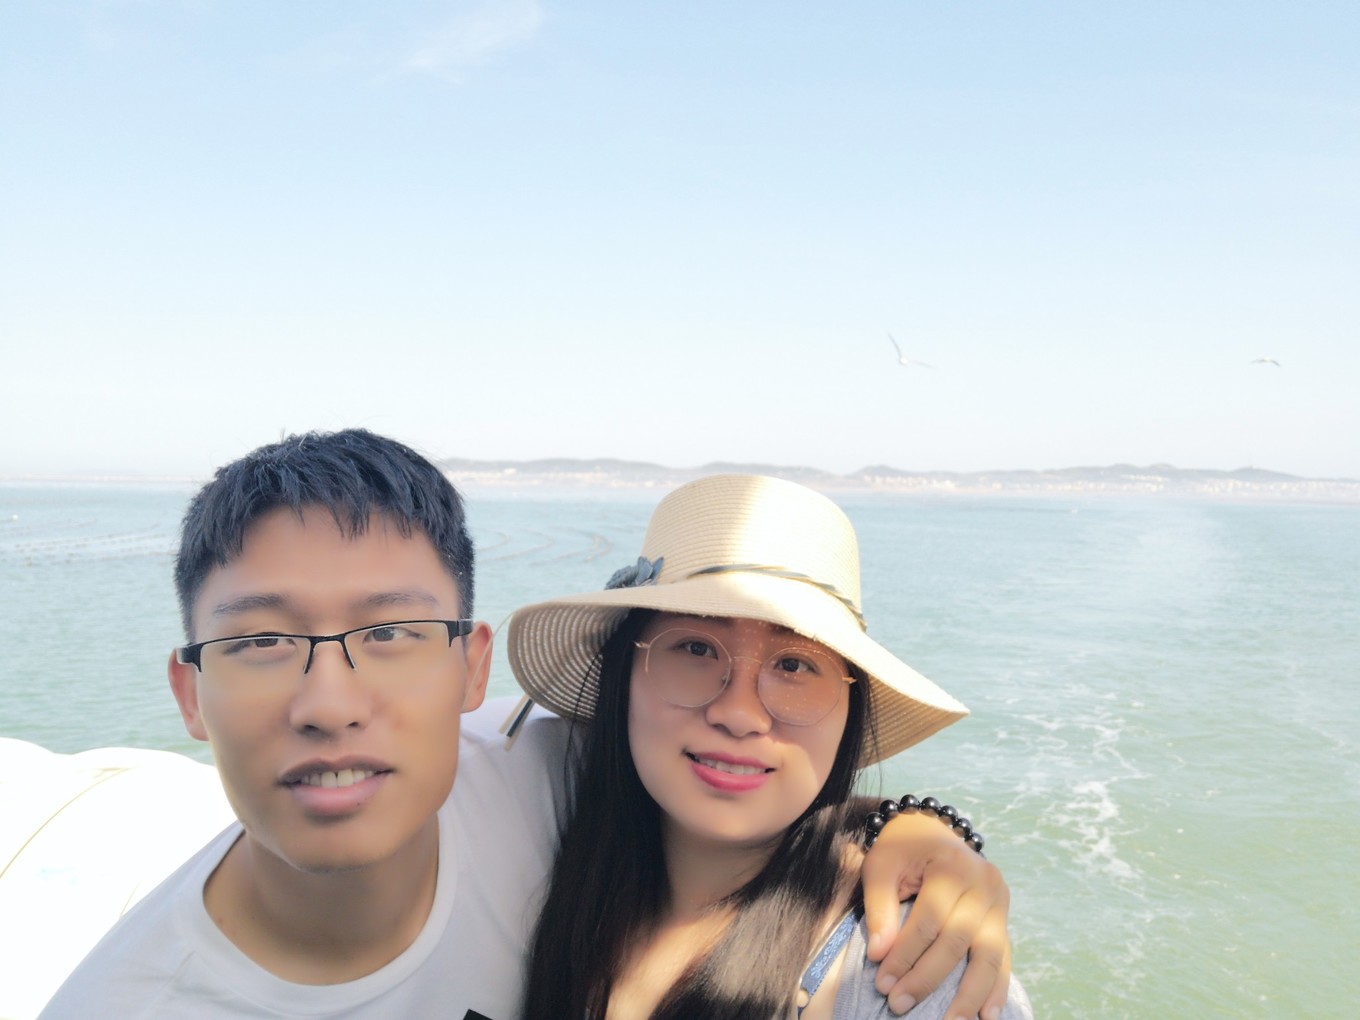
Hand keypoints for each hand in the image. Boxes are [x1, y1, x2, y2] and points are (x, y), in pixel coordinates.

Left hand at [860, 810, 1010, 1017]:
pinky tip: (988, 1014)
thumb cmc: (901, 850)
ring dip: (971, 993)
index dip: (904, 954)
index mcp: (951, 864)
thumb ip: (879, 908)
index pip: (928, 920)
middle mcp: (983, 882)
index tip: (882, 983)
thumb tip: (880, 955)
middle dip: (928, 977)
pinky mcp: (1004, 916)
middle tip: (900, 1004)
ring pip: (990, 953)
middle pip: (958, 940)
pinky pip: (1004, 956)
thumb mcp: (881, 866)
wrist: (930, 829)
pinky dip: (997, 986)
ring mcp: (999, 900)